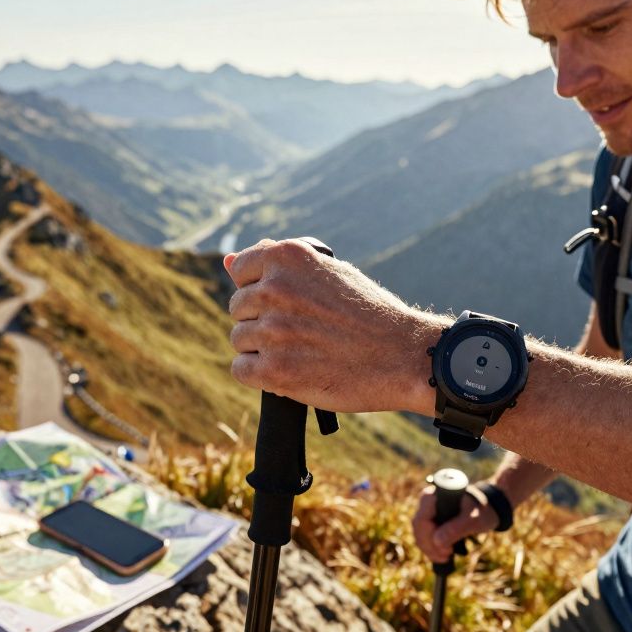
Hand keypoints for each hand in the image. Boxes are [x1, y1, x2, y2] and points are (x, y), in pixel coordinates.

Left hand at [224, 238, 442, 414]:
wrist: (405, 355)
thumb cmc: (370, 313)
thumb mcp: (328, 273)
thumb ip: (278, 267)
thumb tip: (227, 261)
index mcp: (288, 257)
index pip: (241, 270)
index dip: (262, 290)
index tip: (285, 304)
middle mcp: (275, 289)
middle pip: (238, 308)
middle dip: (262, 320)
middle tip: (300, 332)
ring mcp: (273, 331)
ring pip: (239, 339)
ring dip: (262, 349)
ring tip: (300, 351)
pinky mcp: (275, 371)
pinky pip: (241, 370)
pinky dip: (261, 375)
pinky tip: (290, 370)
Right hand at [411, 484, 498, 562]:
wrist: (490, 508)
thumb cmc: (483, 509)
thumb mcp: (473, 520)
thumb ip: (456, 529)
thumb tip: (437, 542)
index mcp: (435, 496)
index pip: (421, 520)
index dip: (430, 538)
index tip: (446, 550)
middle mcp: (428, 502)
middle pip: (419, 528)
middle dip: (430, 546)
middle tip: (446, 556)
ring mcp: (429, 511)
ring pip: (420, 534)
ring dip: (430, 549)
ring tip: (445, 557)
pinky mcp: (432, 520)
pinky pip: (425, 536)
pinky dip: (432, 548)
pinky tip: (441, 555)